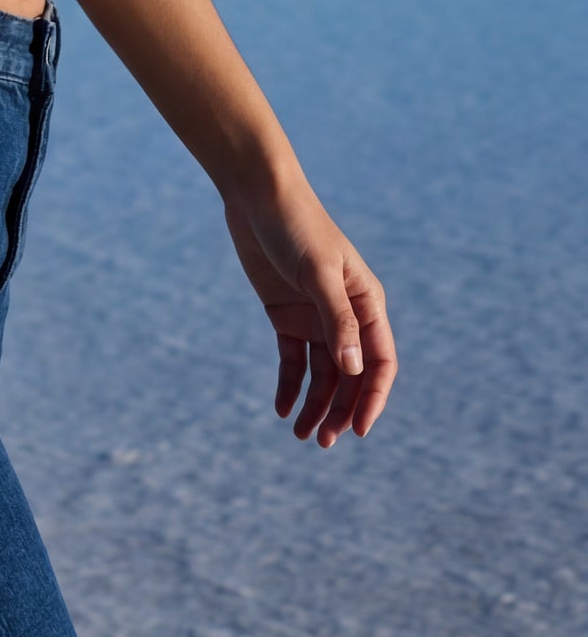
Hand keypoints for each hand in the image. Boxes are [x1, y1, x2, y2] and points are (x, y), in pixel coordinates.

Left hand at [222, 184, 395, 446]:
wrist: (257, 195)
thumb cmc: (296, 226)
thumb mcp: (318, 272)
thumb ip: (337, 320)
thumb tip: (354, 370)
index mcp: (367, 303)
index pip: (379, 361)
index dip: (372, 398)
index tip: (359, 430)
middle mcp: (345, 315)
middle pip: (350, 375)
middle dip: (340, 410)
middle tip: (324, 441)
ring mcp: (315, 316)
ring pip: (322, 373)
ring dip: (316, 405)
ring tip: (302, 435)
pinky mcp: (286, 314)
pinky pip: (293, 360)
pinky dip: (290, 385)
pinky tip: (282, 409)